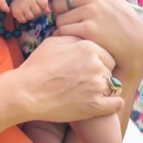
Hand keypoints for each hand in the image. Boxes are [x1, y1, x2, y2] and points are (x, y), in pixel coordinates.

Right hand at [4, 35, 123, 122]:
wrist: (26, 91)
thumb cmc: (36, 67)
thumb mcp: (52, 43)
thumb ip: (73, 39)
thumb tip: (81, 37)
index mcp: (88, 48)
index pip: (107, 56)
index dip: (99, 63)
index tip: (89, 70)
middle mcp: (96, 65)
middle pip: (110, 71)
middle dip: (101, 76)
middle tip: (87, 83)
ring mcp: (97, 86)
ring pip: (113, 87)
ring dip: (104, 90)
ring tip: (89, 94)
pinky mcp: (95, 105)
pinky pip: (116, 103)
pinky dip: (113, 104)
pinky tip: (105, 104)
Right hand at [10, 0, 49, 22]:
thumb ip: (44, 4)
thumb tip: (49, 11)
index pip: (44, 3)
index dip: (42, 6)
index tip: (38, 3)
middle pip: (38, 12)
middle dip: (36, 11)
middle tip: (31, 7)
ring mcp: (21, 6)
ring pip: (30, 17)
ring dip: (29, 16)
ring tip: (26, 10)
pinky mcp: (15, 12)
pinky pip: (23, 20)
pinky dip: (23, 19)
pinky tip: (22, 13)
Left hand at [48, 0, 142, 69]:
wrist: (136, 44)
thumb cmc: (118, 22)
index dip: (60, 3)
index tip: (66, 13)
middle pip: (58, 3)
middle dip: (61, 15)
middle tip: (74, 25)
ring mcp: (91, 11)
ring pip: (59, 19)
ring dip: (65, 28)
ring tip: (81, 33)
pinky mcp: (88, 29)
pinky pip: (62, 31)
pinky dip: (66, 38)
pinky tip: (78, 40)